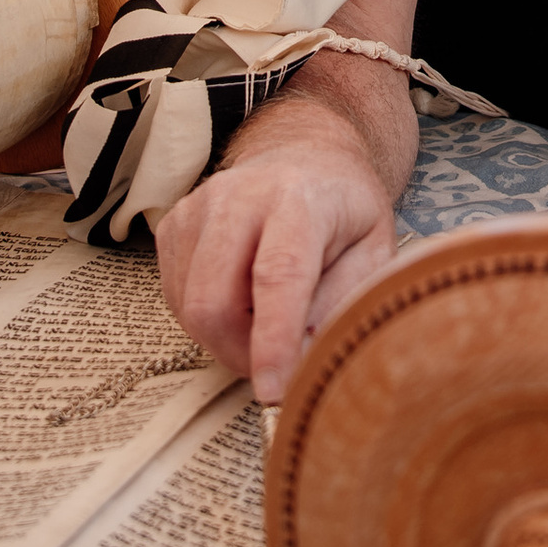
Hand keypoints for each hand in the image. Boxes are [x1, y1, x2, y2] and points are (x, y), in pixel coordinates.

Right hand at [155, 101, 399, 401]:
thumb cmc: (344, 209)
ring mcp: (197, 208)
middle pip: (214, 301)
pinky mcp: (173, 226)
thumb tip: (306, 354)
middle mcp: (239, 196)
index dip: (274, 340)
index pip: (278, 275)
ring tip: (266, 321)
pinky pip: (176, 299)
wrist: (304, 155)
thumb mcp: (374, 250)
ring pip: (190, 308)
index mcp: (300, 199)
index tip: (274, 391)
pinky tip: (240, 298)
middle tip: (278, 365)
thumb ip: (345, 301)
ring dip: (226, 338)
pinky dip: (207, 319)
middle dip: (242, 353)